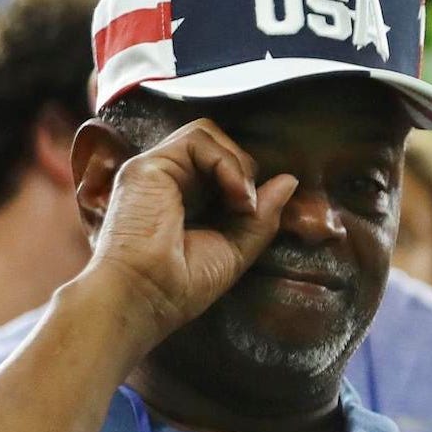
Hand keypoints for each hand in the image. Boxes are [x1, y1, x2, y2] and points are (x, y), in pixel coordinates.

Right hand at [83, 118, 298, 345]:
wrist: (142, 297)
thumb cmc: (180, 286)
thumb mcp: (236, 249)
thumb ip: (262, 216)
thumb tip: (289, 181)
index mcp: (183, 198)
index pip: (222, 167)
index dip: (247, 182)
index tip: (255, 215)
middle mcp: (167, 179)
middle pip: (216, 145)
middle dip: (245, 170)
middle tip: (249, 209)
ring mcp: (156, 169)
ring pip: (207, 134)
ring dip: (238, 165)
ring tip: (243, 203)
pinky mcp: (148, 165)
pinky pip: (198, 139)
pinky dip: (228, 163)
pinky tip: (236, 196)